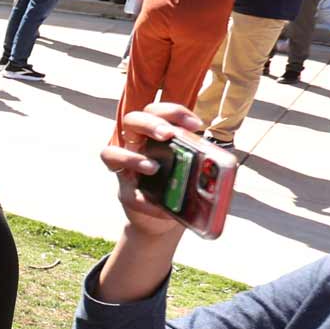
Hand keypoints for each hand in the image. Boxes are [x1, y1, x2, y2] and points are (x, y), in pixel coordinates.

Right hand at [104, 104, 200, 238]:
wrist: (164, 218)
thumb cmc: (179, 184)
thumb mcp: (194, 167)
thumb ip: (203, 160)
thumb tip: (219, 163)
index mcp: (155, 134)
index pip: (157, 111)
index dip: (173, 112)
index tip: (195, 124)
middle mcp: (136, 146)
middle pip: (132, 120)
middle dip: (150, 124)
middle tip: (168, 135)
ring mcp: (126, 170)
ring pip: (111, 153)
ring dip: (132, 158)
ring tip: (153, 168)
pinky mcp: (126, 194)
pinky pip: (128, 194)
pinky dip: (144, 200)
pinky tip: (160, 207)